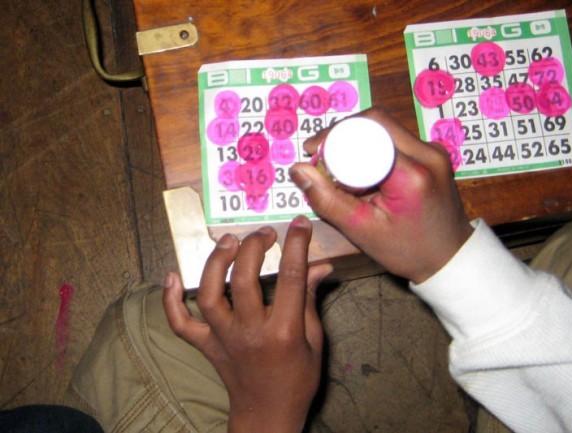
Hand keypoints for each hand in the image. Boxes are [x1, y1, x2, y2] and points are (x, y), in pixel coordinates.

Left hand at [163, 216, 332, 432]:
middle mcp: (250, 332)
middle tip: (264, 234)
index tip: (299, 223)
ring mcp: (223, 338)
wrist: (267, 415)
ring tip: (228, 241)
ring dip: (215, 262)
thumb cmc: (297, 379)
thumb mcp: (314, 341)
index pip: (291, 278)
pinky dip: (170, 300)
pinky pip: (180, 322)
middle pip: (244, 280)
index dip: (297, 245)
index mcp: (283, 331)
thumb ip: (311, 300)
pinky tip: (172, 277)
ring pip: (209, 294)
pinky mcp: (205, 345)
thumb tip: (321, 265)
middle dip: (254, 248)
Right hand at [289, 108, 473, 283]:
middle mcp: (427, 153)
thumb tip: (297, 170)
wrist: (450, 257)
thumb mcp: (363, 231)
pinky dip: (373, 148)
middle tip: (321, 159)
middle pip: (374, 121)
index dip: (333, 140)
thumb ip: (328, 200)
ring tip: (342, 171)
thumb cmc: (408, 250)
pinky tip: (364, 174)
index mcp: (411, 174)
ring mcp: (433, 150)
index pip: (365, 134)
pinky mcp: (432, 152)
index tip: (312, 156)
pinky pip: (394, 137)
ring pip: (383, 126)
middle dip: (341, 135)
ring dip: (357, 141)